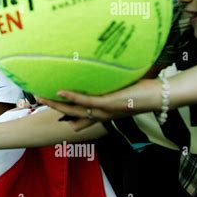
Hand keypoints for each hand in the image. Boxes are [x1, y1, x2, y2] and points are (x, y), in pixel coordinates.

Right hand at [36, 79, 161, 130]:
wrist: (158, 96)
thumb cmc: (141, 92)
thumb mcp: (121, 93)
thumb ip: (108, 89)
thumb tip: (98, 76)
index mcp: (102, 114)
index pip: (79, 120)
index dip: (64, 117)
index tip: (50, 110)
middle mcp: (100, 115)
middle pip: (70, 115)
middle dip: (52, 108)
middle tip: (37, 99)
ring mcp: (102, 111)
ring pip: (72, 110)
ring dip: (54, 103)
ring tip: (40, 96)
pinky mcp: (107, 103)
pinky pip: (85, 101)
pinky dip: (71, 96)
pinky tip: (59, 90)